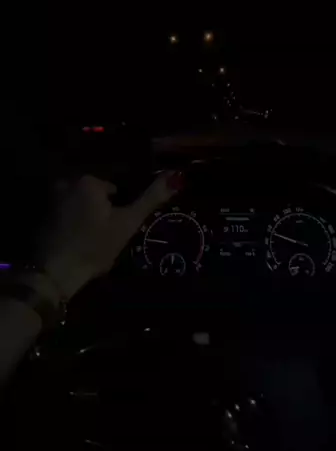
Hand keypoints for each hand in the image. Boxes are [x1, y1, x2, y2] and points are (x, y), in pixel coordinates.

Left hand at [36, 172, 182, 301]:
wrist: (55, 273)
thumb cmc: (95, 246)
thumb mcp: (127, 223)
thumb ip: (151, 198)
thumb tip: (176, 176)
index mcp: (88, 181)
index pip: (115, 189)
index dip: (121, 210)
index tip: (119, 229)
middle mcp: (66, 183)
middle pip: (96, 196)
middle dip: (104, 212)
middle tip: (108, 237)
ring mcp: (51, 201)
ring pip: (82, 207)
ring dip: (90, 220)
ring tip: (95, 243)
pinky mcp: (43, 218)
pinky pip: (68, 217)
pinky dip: (75, 227)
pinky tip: (79, 244)